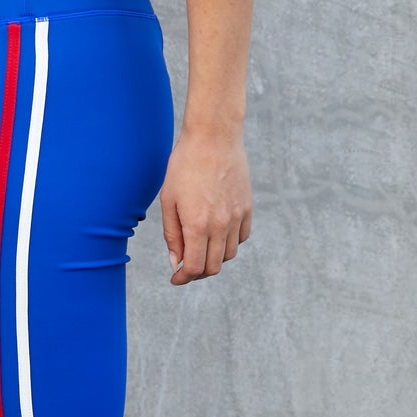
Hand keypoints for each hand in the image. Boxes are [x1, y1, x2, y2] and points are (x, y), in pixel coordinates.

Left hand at [160, 124, 252, 284]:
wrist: (214, 138)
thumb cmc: (184, 165)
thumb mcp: (168, 200)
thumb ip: (172, 235)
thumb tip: (175, 262)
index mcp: (197, 225)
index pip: (195, 267)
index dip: (183, 278)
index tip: (176, 278)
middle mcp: (220, 225)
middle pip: (213, 267)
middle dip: (197, 273)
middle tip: (185, 267)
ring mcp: (237, 217)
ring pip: (228, 255)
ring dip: (213, 259)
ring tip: (199, 248)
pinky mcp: (247, 208)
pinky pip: (241, 238)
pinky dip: (228, 243)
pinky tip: (216, 234)